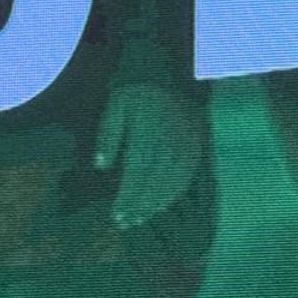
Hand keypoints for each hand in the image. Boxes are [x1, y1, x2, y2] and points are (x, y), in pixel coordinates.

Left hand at [93, 81, 203, 228]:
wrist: (167, 73)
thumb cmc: (135, 93)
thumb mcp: (115, 106)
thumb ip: (107, 136)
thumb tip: (101, 167)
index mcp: (148, 129)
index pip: (138, 170)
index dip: (128, 196)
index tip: (117, 215)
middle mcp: (170, 139)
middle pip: (155, 180)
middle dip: (140, 205)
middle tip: (126, 224)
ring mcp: (187, 143)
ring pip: (173, 181)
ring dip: (156, 204)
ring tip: (140, 219)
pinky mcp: (196, 145)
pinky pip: (187, 175)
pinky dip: (174, 193)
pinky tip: (161, 205)